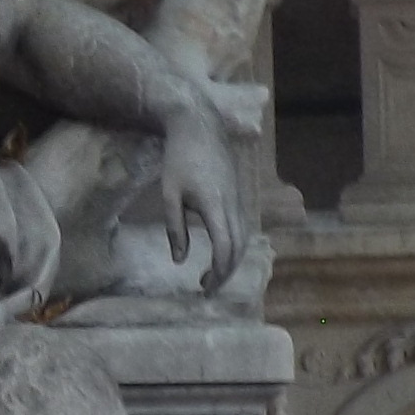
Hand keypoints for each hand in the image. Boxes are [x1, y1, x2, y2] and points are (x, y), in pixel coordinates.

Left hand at [151, 98, 251, 289]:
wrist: (200, 125)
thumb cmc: (179, 157)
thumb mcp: (169, 194)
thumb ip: (175, 228)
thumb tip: (180, 260)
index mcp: (215, 205)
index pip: (225, 248)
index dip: (218, 273)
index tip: (205, 289)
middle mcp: (233, 204)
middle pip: (238, 248)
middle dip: (225, 273)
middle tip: (207, 289)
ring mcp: (239, 199)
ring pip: (244, 239)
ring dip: (231, 261)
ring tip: (212, 276)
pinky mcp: (238, 195)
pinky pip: (243, 227)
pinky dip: (235, 246)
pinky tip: (220, 252)